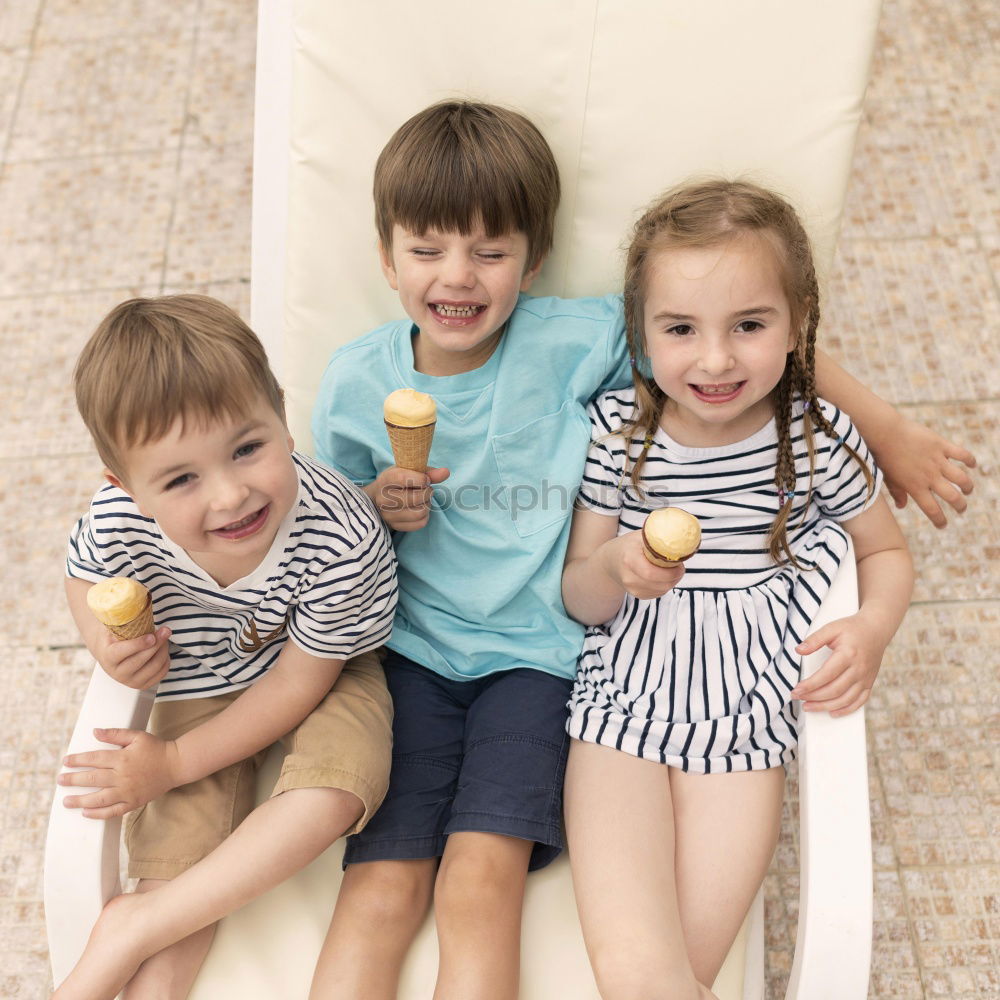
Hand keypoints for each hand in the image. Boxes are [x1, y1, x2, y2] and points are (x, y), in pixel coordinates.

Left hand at [58, 729, 181, 819]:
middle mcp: (123, 776)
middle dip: (73, 780)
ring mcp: (128, 791)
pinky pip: (112, 811)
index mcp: (122, 758)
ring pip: (99, 798)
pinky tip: (86, 813)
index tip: (66, 762)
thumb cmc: (156, 748)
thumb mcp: (137, 736)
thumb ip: (115, 734)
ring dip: (80, 800)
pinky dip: (98, 814)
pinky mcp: (133, 802)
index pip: (94, 759)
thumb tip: (95, 732)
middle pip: (92, 779)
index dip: (78, 760)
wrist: (176, 764)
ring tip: (66, 801)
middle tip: (60, 780)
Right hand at [96, 625, 171, 689]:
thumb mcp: (113, 626)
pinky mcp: (142, 685)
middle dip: (157, 644)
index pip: (122, 652)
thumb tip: (139, 601)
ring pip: (154, 667)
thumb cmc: (114, 636)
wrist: (108, 651)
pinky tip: (163, 650)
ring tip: (164, 637)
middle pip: (141, 659)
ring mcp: (130, 681)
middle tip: (166, 631)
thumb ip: (123, 618)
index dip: (138, 645)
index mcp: (107, 657)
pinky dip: (166, 660)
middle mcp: (117, 672)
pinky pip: (161, 674)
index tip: (151, 636)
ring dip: (163, 650)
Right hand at [368, 465, 449, 530]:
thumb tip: (445, 472)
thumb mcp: (408, 471)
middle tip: (426, 490)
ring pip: (419, 512)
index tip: (425, 479)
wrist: (377, 498)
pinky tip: (420, 509)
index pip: (403, 479)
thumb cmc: (397, 482)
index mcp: (385, 480)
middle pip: (415, 498)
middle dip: (427, 492)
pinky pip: (420, 523)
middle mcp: (383, 499)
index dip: (420, 479)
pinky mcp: (395, 526)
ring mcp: (387, 515)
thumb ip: (427, 472)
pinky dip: (425, 516)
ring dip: (427, 505)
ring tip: (423, 500)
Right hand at [601, 531, 684, 599]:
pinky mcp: (637, 595)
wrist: (610, 561)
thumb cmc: (628, 545)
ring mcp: (632, 588)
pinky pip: (658, 593)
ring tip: (671, 569)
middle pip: (659, 584)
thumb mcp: (640, 536)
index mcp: (629, 559)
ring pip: (661, 590)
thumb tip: (681, 534)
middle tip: (680, 567)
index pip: (651, 573)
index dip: (670, 572)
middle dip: (675, 576)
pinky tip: (662, 576)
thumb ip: (658, 536)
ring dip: (672, 581)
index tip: (680, 564)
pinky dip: (665, 585)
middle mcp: (629, 577)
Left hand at [791, 614, 885, 716]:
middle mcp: (858, 669)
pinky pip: (860, 701)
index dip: (810, 685)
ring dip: (826, 706)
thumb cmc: (852, 628)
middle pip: (834, 690)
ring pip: (846, 699)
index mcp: (848, 655)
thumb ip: (814, 639)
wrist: (876, 629)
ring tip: (809, 707)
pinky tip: (833, 712)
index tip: (796, 690)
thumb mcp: (831, 628)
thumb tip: (798, 650)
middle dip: (814, 697)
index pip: (826, 675)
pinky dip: (847, 709)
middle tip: (797, 698)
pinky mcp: (869, 683)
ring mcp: (866, 678)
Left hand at [874, 414, 975, 528]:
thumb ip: (897, 493)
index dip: (940, 520)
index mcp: (915, 488)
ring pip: (961, 478)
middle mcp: (929, 477)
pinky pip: (961, 454)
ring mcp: (937, 461)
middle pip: (952, 496)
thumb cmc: (883, 457)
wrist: (884, 433)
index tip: (943, 525)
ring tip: (968, 490)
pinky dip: (970, 460)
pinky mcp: (941, 446)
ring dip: (967, 486)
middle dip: (960, 506)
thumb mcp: (888, 479)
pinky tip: (972, 465)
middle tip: (961, 508)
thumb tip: (901, 506)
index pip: (932, 510)